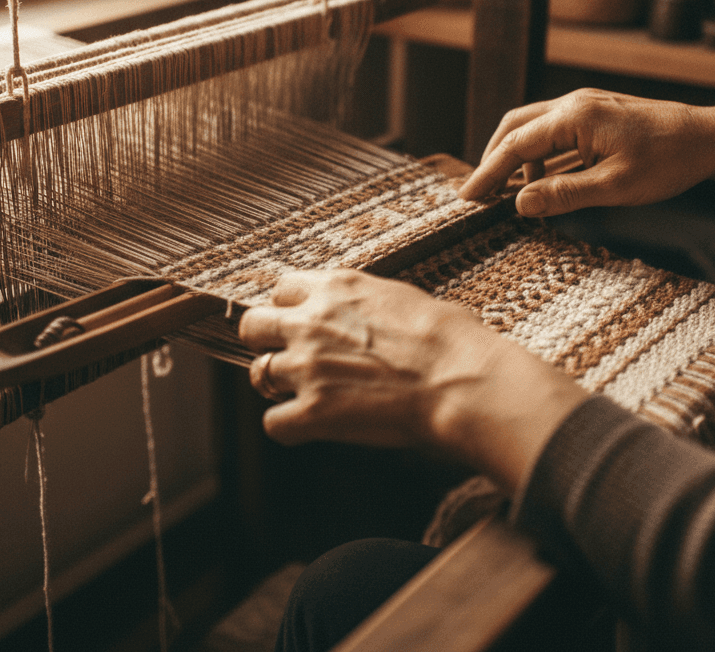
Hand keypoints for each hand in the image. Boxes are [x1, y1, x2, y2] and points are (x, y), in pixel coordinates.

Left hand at [238, 269, 586, 488]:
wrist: (462, 381)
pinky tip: (312, 427)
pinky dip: (289, 427)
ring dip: (278, 385)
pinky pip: (273, 423)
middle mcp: (312, 321)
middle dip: (267, 342)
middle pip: (252, 325)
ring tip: (307, 394)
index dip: (289, 308)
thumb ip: (365, 303)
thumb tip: (365, 313)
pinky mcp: (313, 411)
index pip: (281, 287)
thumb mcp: (401, 298)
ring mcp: (308, 366)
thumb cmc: (450, 339)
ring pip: (258, 373)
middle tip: (291, 357)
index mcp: (337, 287)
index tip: (301, 321)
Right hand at [458, 89, 714, 215]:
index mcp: (574, 116)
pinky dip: (538, 155)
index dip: (487, 172)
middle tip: (479, 193)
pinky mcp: (595, 114)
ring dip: (516, 158)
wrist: (710, 138)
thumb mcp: (616, 187)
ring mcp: (584, 106)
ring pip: (532, 127)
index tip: (467, 197)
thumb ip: (564, 194)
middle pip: (514, 128)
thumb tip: (520, 204)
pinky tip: (542, 180)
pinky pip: (553, 131)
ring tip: (510, 193)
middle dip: (493, 160)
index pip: (515, 145)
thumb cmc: (669, 161)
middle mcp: (573, 103)